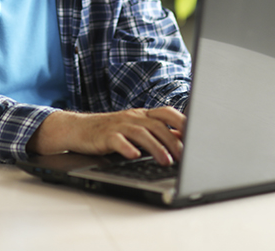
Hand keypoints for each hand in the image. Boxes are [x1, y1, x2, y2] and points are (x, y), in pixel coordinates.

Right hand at [27, 107, 185, 165]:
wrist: (79, 128)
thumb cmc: (111, 131)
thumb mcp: (135, 129)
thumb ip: (156, 132)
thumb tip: (183, 140)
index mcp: (142, 115)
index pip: (166, 113)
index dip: (182, 122)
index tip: (195, 135)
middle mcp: (133, 117)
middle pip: (157, 125)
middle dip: (172, 140)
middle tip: (184, 156)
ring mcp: (119, 125)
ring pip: (141, 133)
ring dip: (156, 147)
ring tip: (166, 161)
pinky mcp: (105, 135)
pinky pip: (118, 140)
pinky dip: (127, 147)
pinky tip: (134, 155)